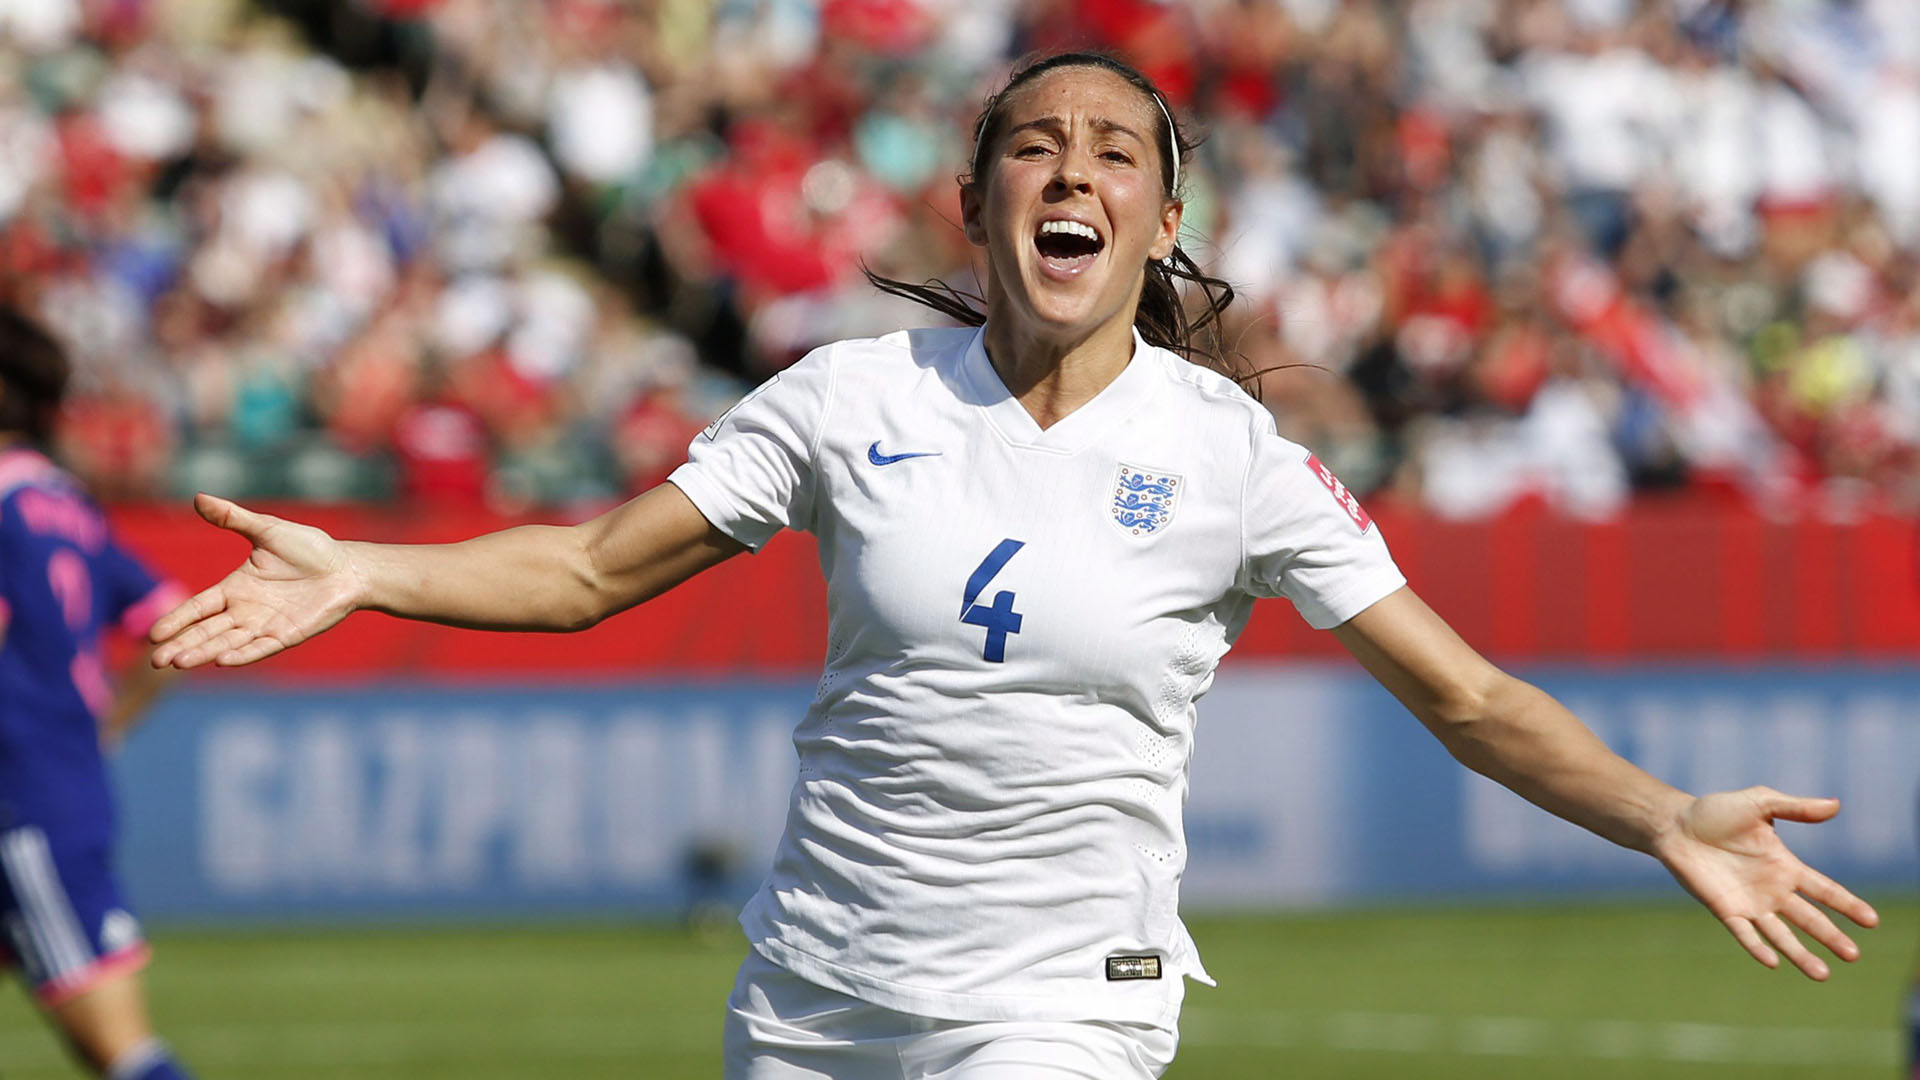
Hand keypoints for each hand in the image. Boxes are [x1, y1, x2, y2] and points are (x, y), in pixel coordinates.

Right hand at [149, 494, 363, 668]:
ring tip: (180, 663)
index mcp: (234, 587)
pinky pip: (260, 647)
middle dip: (182, 644)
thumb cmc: (310, 548)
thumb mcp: (268, 530)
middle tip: (156, 660)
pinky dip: (242, 655)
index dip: (176, 619)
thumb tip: (198, 497)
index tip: (153, 634)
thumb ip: (233, 518)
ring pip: (227, 642)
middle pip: (205, 631)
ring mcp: (264, 625)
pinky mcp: (286, 635)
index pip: (198, 607)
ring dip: (204, 652)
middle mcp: (244, 610)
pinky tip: (223, 661)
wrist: (347, 567)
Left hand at [1655, 786, 1877, 979]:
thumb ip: (1795, 807)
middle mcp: (1772, 890)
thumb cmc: (1715, 812)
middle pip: (1809, 919)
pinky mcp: (1724, 909)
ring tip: (1823, 974)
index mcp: (1786, 867)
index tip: (1872, 921)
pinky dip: (1757, 947)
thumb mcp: (1759, 803)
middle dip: (1832, 936)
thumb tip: (1835, 805)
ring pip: (1781, 934)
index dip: (1848, 905)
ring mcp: (1749, 903)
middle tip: (1853, 955)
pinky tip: (1773, 961)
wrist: (1675, 824)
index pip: (1824, 890)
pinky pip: (1744, 933)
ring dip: (1801, 954)